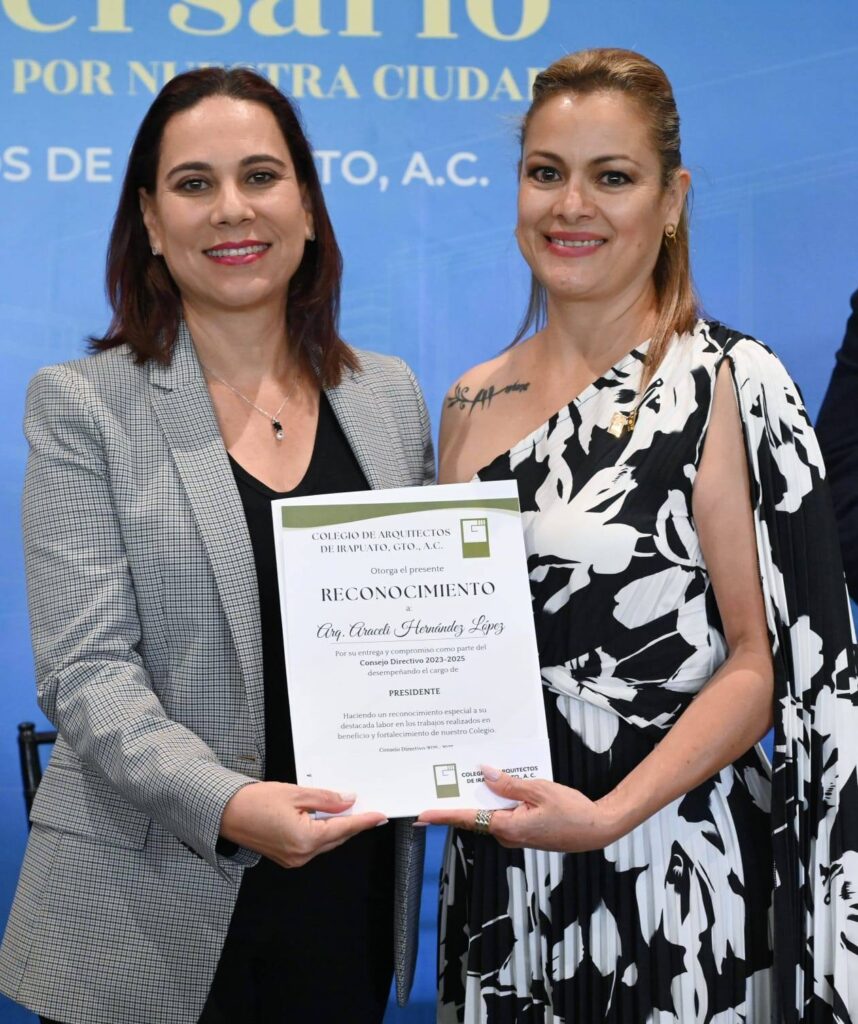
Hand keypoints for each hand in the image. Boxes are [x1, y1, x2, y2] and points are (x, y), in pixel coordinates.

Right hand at [220, 781, 386, 867]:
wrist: (226, 813)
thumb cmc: (255, 801)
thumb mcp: (296, 794)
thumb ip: (326, 799)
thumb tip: (348, 800)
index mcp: (305, 839)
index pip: (343, 829)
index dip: (364, 821)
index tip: (380, 815)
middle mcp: (301, 855)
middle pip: (336, 838)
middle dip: (352, 823)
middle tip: (367, 808)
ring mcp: (293, 859)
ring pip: (325, 842)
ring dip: (336, 827)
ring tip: (347, 808)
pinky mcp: (286, 857)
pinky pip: (313, 845)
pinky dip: (322, 832)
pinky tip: (325, 817)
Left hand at [417, 766, 620, 852]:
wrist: (597, 829)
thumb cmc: (573, 811)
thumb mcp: (540, 790)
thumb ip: (510, 784)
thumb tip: (485, 774)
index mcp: (509, 827)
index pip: (468, 819)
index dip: (443, 815)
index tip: (422, 814)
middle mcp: (508, 835)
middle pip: (475, 816)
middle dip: (456, 802)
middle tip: (435, 787)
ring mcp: (515, 835)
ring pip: (489, 814)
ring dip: (479, 798)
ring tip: (464, 778)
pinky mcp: (523, 831)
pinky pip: (503, 814)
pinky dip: (496, 800)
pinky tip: (495, 785)